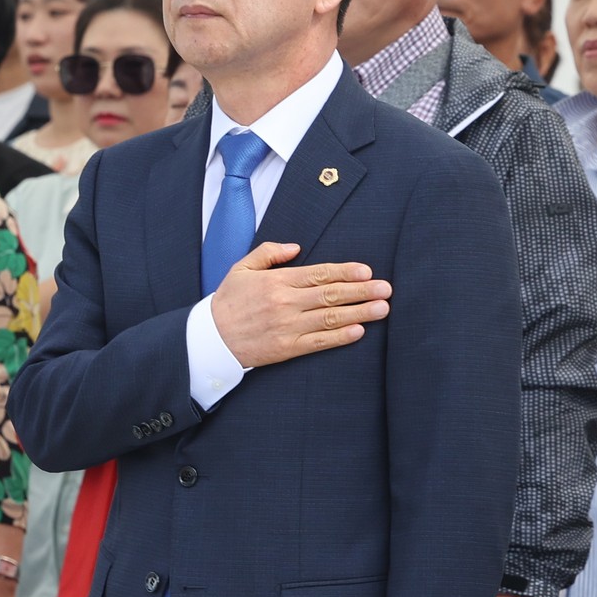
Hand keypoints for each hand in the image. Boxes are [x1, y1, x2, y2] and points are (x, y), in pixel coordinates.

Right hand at [210, 242, 388, 368]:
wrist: (211, 339)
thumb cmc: (228, 301)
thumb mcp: (242, 268)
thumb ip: (270, 252)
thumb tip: (297, 247)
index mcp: (277, 281)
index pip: (319, 274)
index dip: (345, 272)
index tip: (367, 271)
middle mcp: (285, 303)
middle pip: (331, 295)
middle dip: (361, 291)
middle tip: (386, 289)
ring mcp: (287, 327)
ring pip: (330, 318)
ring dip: (359, 313)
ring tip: (382, 309)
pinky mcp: (287, 348)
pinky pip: (318, 342)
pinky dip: (340, 337)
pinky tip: (359, 331)